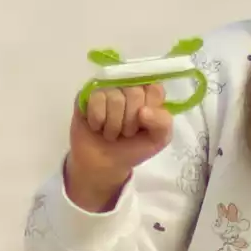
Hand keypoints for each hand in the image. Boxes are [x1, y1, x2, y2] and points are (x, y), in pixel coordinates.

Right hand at [61, 79, 179, 212]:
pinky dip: (98, 119)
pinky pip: (96, 99)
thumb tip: (143, 111)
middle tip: (126, 132)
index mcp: (149, 93)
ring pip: (115, 97)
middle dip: (130, 121)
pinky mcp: (88, 93)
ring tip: (111, 132)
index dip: (150, 111)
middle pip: (134, 92)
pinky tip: (97, 126)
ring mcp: (108, 88)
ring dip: (113, 124)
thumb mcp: (158, 139)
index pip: (154, 89)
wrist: (105, 164)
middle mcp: (129, 86)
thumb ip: (163, 123)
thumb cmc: (133, 148)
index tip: (144, 124)